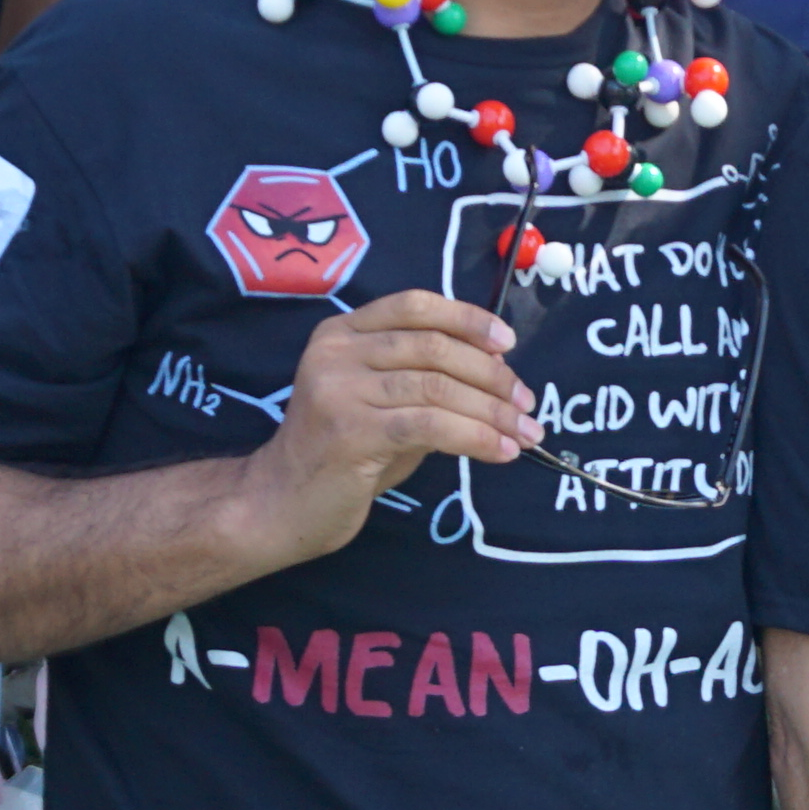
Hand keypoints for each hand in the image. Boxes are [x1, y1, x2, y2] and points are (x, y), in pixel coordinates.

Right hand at [244, 289, 531, 559]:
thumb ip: (424, 379)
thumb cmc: (340, 454)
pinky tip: (499, 451)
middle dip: (491, 375)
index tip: (508, 344)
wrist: (281, 503)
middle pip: (434, 347)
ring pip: (437, 387)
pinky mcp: (350, 431)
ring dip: (491, 411)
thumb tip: (498, 377)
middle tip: (526, 404)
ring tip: (525, 434)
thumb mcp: (380, 402)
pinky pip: (429, 425)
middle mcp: (336, 351)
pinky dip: (474, 437)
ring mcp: (338, 389)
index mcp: (341, 332)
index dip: (467, 319)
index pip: (415, 306)